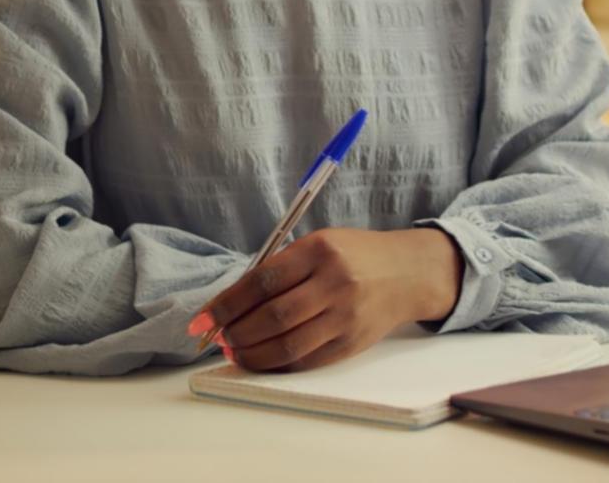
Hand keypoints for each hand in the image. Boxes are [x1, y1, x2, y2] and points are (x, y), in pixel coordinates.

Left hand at [188, 227, 462, 371]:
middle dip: (235, 332)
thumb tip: (230, 302)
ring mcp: (345, 316)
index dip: (226, 304)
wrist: (407, 273)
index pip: (262, 281)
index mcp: (320, 250)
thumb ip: (279, 268)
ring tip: (234, 351)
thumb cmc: (353, 255)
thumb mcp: (318, 244)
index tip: (201, 320)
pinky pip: (306, 361)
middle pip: (272, 317)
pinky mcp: (352, 342)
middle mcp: (334, 283)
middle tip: (217, 337)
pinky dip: (276, 364)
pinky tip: (260, 358)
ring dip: (251, 354)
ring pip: (287, 345)